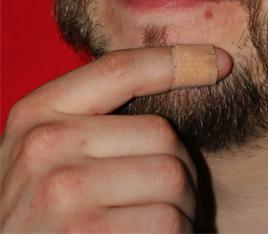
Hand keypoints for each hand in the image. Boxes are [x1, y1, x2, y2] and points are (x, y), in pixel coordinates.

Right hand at [1, 46, 229, 232]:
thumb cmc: (36, 212)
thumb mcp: (44, 154)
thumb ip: (89, 117)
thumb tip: (183, 72)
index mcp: (37, 112)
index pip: (121, 69)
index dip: (178, 60)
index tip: (221, 61)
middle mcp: (45, 145)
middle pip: (161, 133)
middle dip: (179, 169)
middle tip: (162, 200)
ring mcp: (64, 192)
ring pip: (173, 178)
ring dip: (181, 208)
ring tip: (153, 224)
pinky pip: (168, 222)